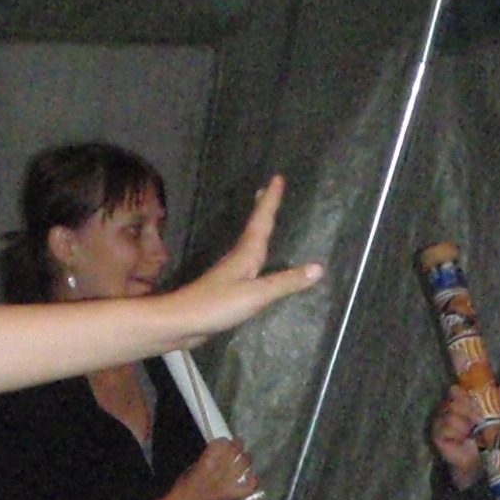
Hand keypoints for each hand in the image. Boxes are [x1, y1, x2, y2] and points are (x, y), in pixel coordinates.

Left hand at [155, 179, 322, 343]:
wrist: (181, 322)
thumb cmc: (217, 304)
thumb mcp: (256, 295)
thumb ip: (286, 282)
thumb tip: (319, 268)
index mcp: (246, 255)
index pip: (262, 222)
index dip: (271, 201)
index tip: (277, 178)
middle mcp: (238, 258)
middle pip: (253, 228)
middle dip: (261, 209)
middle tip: (265, 189)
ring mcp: (230, 273)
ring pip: (248, 244)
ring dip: (256, 228)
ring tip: (262, 218)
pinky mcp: (225, 289)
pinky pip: (246, 263)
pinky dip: (253, 252)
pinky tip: (253, 261)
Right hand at [170, 433, 259, 499]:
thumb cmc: (182, 489)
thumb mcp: (191, 468)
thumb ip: (205, 459)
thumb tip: (218, 453)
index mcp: (205, 462)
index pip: (221, 444)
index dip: (224, 440)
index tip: (223, 441)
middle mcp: (219, 471)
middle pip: (235, 451)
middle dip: (237, 444)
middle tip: (238, 443)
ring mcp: (227, 484)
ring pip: (244, 464)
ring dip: (245, 458)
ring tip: (244, 456)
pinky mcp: (232, 495)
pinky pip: (249, 487)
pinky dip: (252, 480)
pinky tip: (250, 475)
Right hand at [427, 386, 489, 483]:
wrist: (477, 459)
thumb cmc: (483, 437)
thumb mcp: (493, 417)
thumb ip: (496, 402)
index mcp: (458, 401)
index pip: (455, 390)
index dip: (463, 393)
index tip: (473, 399)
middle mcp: (446, 409)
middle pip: (453, 402)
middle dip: (468, 411)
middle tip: (477, 421)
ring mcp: (440, 421)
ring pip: (451, 415)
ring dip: (463, 425)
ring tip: (469, 433)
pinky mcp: (436, 434)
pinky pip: (446, 428)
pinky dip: (457, 434)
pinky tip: (461, 439)